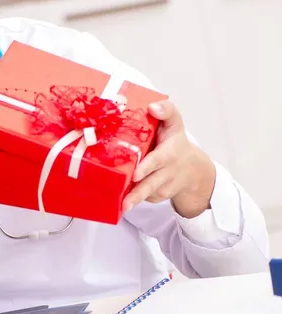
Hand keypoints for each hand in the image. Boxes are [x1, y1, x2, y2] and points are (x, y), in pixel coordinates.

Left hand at [122, 100, 215, 218]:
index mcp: (169, 153)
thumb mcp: (175, 123)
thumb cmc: (176, 142)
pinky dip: (131, 197)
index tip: (136, 173)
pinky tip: (120, 197)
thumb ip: (167, 110)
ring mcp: (162, 187)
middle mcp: (167, 172)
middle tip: (125, 202)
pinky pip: (144, 198)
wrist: (194, 169)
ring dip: (133, 200)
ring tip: (121, 206)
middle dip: (138, 193)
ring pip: (146, 194)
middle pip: (151, 184)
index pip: (158, 160)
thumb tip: (152, 107)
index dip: (147, 167)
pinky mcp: (156, 196)